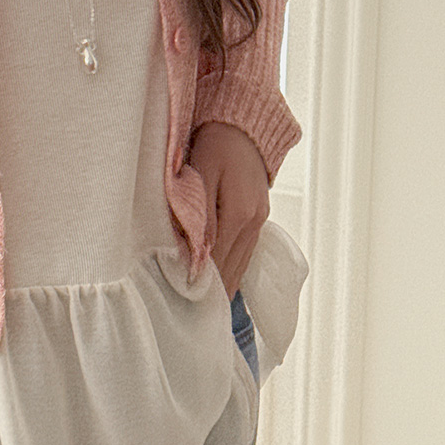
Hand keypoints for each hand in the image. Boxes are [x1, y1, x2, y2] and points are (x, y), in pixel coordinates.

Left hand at [188, 122, 269, 300]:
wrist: (243, 124)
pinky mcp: (258, 216)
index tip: (186, 305)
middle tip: (196, 320)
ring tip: (210, 311)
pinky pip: (245, 251)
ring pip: (240, 263)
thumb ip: (197, 216)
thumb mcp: (199, 175)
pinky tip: (223, 283)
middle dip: (215, 293)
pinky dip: (233, 269)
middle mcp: (253, 222)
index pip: (216, 260)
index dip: (201, 283)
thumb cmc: (215, 144)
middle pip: (231, 268)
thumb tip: (194, 257)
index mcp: (238, 214)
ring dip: (225, 285)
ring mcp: (259, 220)